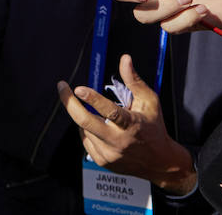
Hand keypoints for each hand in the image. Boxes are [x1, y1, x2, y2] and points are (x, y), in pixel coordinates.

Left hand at [57, 55, 195, 194]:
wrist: (160, 163)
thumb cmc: (154, 127)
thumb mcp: (150, 102)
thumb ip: (134, 80)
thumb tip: (124, 59)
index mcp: (132, 125)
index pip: (110, 111)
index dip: (93, 99)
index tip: (78, 88)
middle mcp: (119, 141)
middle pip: (85, 121)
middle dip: (69, 103)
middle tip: (62, 87)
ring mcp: (109, 153)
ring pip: (84, 128)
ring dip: (84, 116)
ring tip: (96, 113)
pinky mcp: (102, 161)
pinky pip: (85, 140)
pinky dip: (86, 129)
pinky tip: (98, 127)